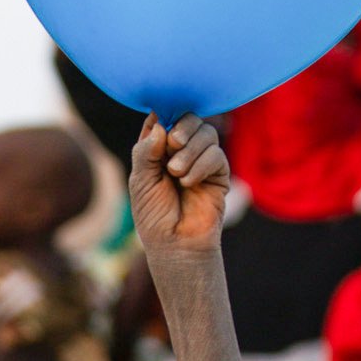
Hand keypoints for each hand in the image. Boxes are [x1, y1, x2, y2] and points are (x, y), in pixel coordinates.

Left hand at [129, 114, 229, 258]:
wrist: (175, 244)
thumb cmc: (154, 215)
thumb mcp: (140, 181)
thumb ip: (146, 151)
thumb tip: (161, 126)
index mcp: (158, 149)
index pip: (163, 118)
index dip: (164, 116)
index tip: (161, 128)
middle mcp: (181, 151)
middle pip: (189, 119)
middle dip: (182, 128)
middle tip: (173, 144)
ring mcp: (202, 160)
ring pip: (206, 133)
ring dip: (189, 151)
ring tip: (176, 173)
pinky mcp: (219, 173)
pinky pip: (216, 154)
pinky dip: (201, 165)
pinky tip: (188, 183)